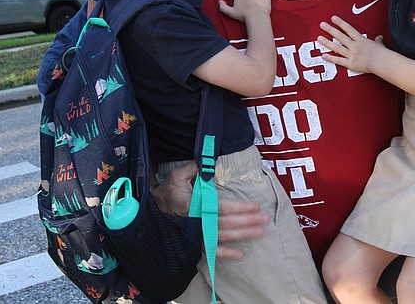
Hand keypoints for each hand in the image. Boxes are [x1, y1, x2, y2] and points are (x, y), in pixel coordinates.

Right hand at [151, 161, 268, 259]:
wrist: (150, 214)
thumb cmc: (166, 193)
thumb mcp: (176, 176)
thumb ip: (193, 168)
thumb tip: (206, 159)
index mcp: (193, 205)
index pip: (221, 206)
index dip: (239, 207)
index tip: (256, 206)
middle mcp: (196, 222)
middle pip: (226, 222)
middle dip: (247, 221)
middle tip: (265, 220)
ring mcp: (196, 235)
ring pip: (223, 236)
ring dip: (242, 235)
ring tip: (259, 233)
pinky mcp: (194, 243)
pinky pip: (211, 251)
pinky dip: (226, 254)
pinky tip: (240, 254)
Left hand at [317, 15, 384, 73]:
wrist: (381, 62)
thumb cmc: (382, 53)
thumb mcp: (380, 44)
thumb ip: (378, 40)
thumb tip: (380, 37)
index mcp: (361, 40)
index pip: (348, 29)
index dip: (340, 23)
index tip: (333, 18)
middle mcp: (354, 46)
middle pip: (340, 36)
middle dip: (330, 30)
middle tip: (322, 25)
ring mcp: (351, 54)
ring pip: (337, 47)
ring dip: (327, 42)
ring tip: (319, 38)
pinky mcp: (351, 64)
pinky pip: (339, 61)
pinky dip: (331, 58)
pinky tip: (324, 55)